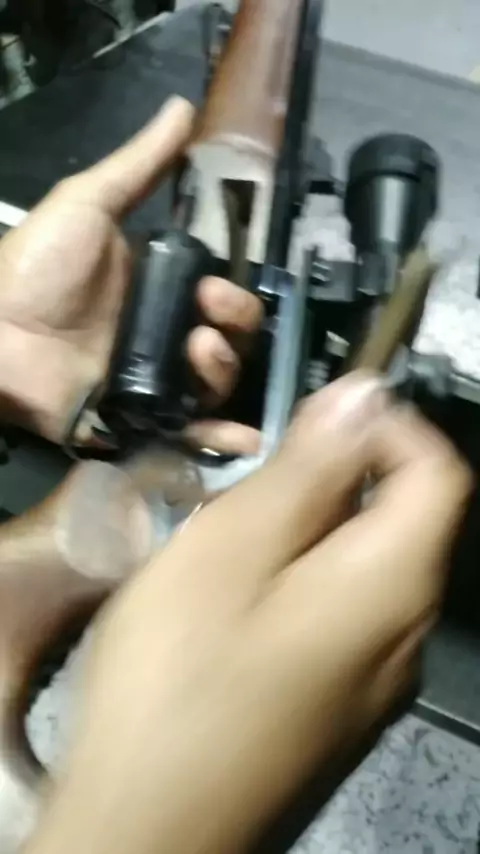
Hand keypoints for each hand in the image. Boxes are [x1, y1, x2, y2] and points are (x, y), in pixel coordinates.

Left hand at [0, 97, 261, 451]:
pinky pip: (189, 433)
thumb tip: (184, 110)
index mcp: (159, 292)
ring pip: (215, 385)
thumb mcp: (88, 204)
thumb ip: (138, 165)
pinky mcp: (139, 420)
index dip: (233, 297)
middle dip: (234, 328)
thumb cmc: (36, 266)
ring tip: (198, 353)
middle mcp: (161, 338)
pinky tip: (245, 440)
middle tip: (206, 317)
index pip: (220, 298)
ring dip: (223, 370)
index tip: (216, 289)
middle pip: (228, 342)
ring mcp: (152, 383)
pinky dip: (220, 440)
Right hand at [27, 374, 471, 853]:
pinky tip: (234, 607)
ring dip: (309, 534)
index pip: (439, 471)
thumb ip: (307, 470)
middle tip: (250, 487)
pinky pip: (341, 618)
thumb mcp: (232, 549)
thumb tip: (362, 398)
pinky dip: (301, 584)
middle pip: (403, 522)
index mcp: (394, 586)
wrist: (148, 829)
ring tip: (231, 544)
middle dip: (336, 481)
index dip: (388, 424)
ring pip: (366, 570)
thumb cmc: (176, 684)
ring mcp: (377, 682)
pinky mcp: (339, 710)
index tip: (316, 416)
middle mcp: (407, 637)